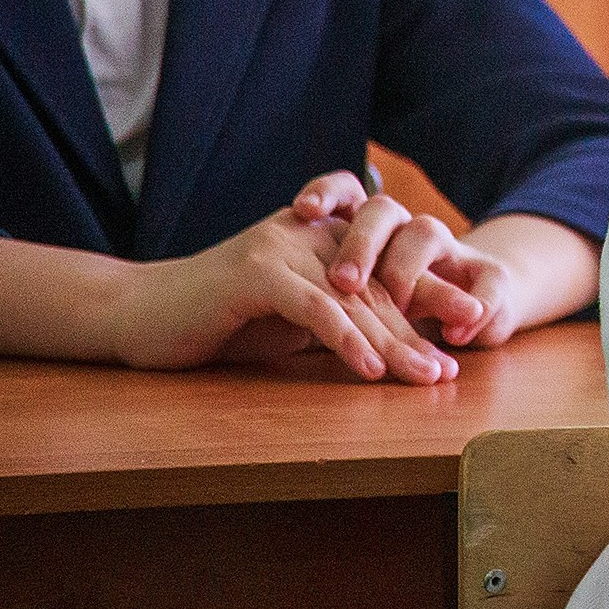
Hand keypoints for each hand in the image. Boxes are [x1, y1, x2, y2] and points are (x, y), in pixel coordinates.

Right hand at [112, 208, 459, 381]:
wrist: (141, 314)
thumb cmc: (221, 321)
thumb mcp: (292, 321)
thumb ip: (340, 320)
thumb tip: (396, 348)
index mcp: (326, 239)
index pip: (388, 274)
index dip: (429, 304)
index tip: (467, 337)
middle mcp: (311, 234)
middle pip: (381, 285)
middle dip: (425, 324)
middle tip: (458, 359)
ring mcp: (285, 246)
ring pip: (355, 299)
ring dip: (395, 342)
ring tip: (428, 374)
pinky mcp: (257, 271)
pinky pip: (315, 308)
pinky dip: (346, 340)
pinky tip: (370, 369)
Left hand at [292, 172, 520, 346]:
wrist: (474, 308)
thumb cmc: (394, 307)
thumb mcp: (349, 301)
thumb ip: (314, 294)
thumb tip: (244, 305)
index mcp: (373, 228)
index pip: (347, 191)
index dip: (326, 193)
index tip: (299, 210)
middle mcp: (410, 229)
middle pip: (384, 211)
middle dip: (362, 243)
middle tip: (342, 280)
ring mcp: (450, 251)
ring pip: (428, 233)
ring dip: (406, 271)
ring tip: (394, 306)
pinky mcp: (490, 278)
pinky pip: (488, 281)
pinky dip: (474, 306)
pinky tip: (455, 334)